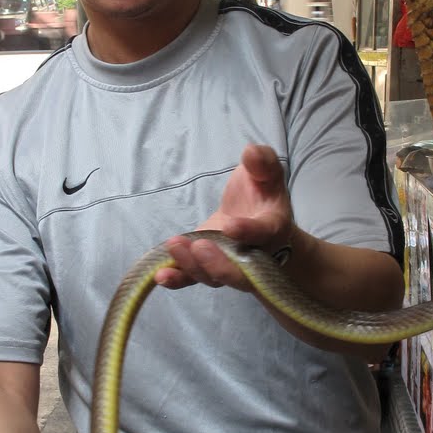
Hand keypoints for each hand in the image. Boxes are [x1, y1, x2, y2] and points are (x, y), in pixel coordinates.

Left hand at [156, 143, 292, 291]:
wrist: (259, 220)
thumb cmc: (263, 194)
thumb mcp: (267, 172)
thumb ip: (263, 161)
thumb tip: (251, 153)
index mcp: (272, 228)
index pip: (263, 233)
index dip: (248, 232)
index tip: (229, 225)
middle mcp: (254, 256)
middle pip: (239, 271)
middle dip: (219, 263)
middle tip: (200, 246)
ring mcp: (230, 266)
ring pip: (213, 276)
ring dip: (192, 266)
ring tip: (174, 245)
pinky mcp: (208, 267)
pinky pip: (194, 278)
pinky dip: (178, 279)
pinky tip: (160, 275)